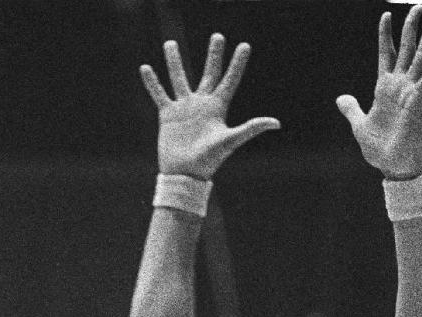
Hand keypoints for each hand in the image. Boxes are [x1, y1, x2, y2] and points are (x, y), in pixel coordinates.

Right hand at [140, 34, 279, 179]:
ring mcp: (184, 108)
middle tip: (218, 36)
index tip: (244, 46)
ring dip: (174, 62)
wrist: (185, 174)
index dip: (237, 64)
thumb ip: (251, 128)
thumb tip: (276, 123)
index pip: (229, 80)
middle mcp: (201, 104)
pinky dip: (152, 83)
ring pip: (179, 78)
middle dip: (213, 55)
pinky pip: (159, 94)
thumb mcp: (231, 141)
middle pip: (209, 73)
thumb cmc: (209, 161)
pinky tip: (145, 68)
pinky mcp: (167, 115)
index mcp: (217, 107)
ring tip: (170, 43)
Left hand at [337, 6, 421, 178]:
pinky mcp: (417, 102)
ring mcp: (410, 92)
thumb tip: (340, 99)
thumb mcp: (359, 125)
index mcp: (385, 88)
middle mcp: (400, 85)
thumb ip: (351, 109)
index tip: (385, 16)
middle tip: (418, 6)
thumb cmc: (378, 147)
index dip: (386, 35)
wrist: (389, 165)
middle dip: (412, 27)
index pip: (387, 54)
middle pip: (408, 49)